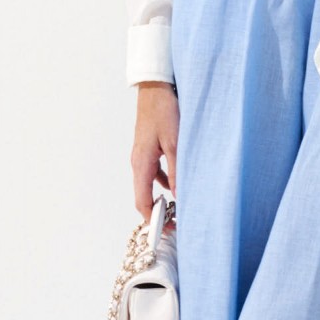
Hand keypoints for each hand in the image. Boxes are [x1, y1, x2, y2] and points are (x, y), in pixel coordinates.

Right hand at [132, 80, 178, 227]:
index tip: (166, 232)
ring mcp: (142, 155)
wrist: (157, 86)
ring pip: (150, 184)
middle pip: (144, 196)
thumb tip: (180, 197)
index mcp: (141, 163)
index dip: (152, 220)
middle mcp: (138, 162)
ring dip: (162, 197)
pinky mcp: (149, 148)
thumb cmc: (164, 111)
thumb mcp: (176, 143)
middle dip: (158, 213)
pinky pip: (155, 172)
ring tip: (179, 207)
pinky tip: (178, 181)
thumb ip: (178, 171)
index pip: (142, 202)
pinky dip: (165, 181)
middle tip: (176, 224)